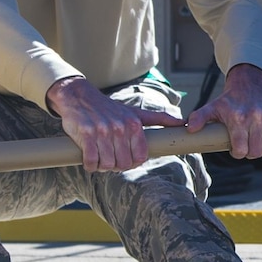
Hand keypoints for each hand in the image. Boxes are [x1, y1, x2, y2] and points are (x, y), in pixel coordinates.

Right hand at [47, 75, 182, 171]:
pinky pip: (91, 161)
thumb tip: (183, 123)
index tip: (122, 158)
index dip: (131, 163)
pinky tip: (88, 158)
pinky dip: (89, 164)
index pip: (139, 158)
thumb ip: (159, 119)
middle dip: (114, 165)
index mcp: (134, 124)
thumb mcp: (134, 112)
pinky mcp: (86, 134)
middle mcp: (120, 127)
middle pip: (123, 164)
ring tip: (97, 155)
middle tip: (107, 157)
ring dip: (101, 166)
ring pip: (107, 165)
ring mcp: (103, 131)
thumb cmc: (107, 108)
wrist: (78, 96)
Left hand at [187, 63, 261, 158]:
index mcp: (238, 118)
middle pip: (256, 152)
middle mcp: (255, 116)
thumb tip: (190, 129)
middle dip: (250, 152)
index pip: (241, 150)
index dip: (238, 153)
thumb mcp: (212, 108)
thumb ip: (199, 118)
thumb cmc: (229, 101)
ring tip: (257, 142)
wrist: (248, 83)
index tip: (237, 148)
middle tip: (247, 145)